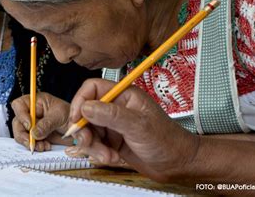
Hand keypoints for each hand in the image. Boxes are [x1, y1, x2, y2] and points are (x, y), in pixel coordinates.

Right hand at [11, 92, 73, 151]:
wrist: (77, 127)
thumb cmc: (69, 114)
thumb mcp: (59, 115)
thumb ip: (47, 124)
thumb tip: (34, 133)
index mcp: (35, 102)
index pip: (19, 105)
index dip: (21, 115)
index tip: (29, 125)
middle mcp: (31, 113)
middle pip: (17, 122)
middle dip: (22, 134)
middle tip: (32, 142)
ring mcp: (32, 126)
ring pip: (21, 135)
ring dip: (30, 143)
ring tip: (42, 146)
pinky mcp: (35, 137)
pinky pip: (29, 143)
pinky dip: (36, 147)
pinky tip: (46, 146)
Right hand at [67, 79, 198, 181]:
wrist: (177, 164)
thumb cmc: (167, 140)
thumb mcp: (138, 126)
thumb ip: (111, 115)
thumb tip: (86, 107)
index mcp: (123, 95)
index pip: (92, 89)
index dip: (80, 101)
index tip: (77, 118)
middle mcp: (115, 108)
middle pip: (85, 112)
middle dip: (84, 129)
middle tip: (87, 141)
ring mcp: (112, 124)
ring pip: (88, 130)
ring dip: (92, 145)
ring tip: (106, 155)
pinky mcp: (111, 140)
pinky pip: (94, 143)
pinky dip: (98, 152)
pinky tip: (111, 157)